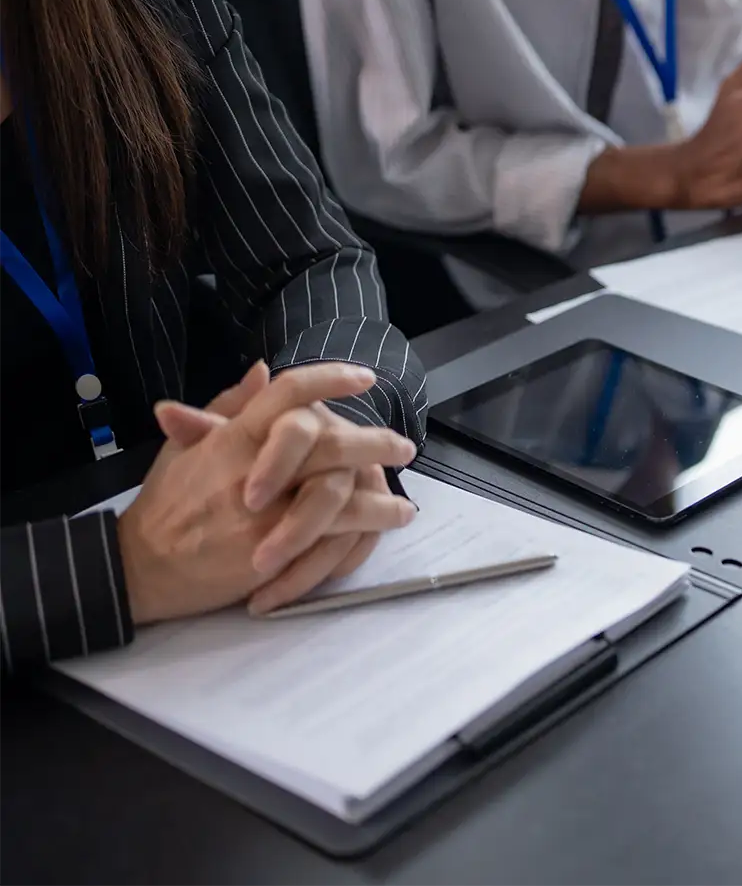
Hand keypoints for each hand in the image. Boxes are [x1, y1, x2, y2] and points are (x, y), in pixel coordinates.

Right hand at [121, 363, 418, 623]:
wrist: (141, 564)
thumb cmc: (166, 504)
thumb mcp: (186, 445)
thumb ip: (228, 407)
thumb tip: (264, 371)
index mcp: (235, 435)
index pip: (289, 393)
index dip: (331, 378)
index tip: (366, 376)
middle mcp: (254, 466)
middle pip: (330, 442)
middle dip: (375, 443)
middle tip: (404, 446)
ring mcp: (266, 509)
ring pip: (341, 492)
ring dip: (381, 496)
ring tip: (405, 503)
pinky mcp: (274, 546)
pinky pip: (333, 532)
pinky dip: (368, 527)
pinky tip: (387, 524)